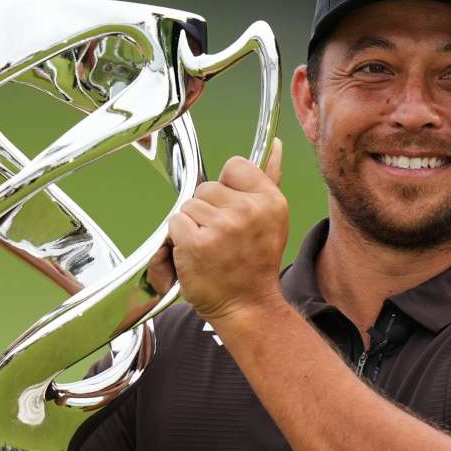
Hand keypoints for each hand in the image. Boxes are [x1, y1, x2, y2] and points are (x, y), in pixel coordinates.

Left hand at [169, 138, 287, 322]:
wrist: (247, 306)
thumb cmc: (255, 264)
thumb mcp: (272, 220)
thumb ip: (269, 178)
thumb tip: (275, 145)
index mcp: (271, 200)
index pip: (235, 166)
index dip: (227, 189)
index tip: (234, 212)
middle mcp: (249, 211)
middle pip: (207, 187)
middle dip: (207, 210)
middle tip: (222, 238)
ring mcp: (222, 227)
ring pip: (189, 205)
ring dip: (192, 226)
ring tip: (210, 248)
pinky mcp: (196, 242)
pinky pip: (175, 223)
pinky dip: (179, 239)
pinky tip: (196, 255)